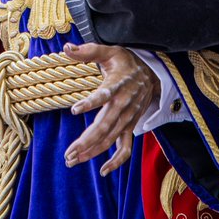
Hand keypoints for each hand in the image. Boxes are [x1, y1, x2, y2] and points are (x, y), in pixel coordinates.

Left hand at [62, 43, 158, 174]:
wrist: (151, 73)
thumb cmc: (126, 61)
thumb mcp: (110, 51)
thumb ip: (88, 51)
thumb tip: (67, 47)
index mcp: (117, 85)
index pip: (104, 95)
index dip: (90, 102)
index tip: (74, 110)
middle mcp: (123, 105)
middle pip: (104, 126)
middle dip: (86, 141)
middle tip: (68, 153)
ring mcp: (128, 118)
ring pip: (110, 139)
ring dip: (92, 151)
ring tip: (73, 160)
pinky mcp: (131, 126)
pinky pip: (126, 148)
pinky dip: (117, 161)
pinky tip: (103, 171)